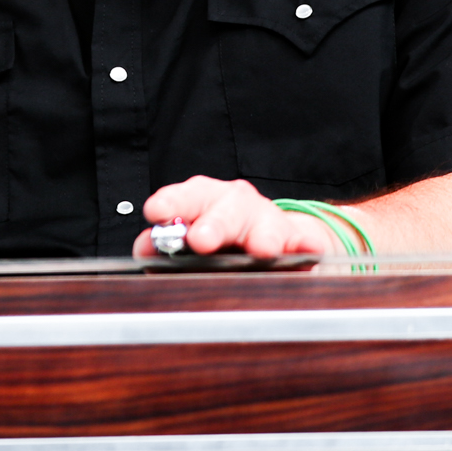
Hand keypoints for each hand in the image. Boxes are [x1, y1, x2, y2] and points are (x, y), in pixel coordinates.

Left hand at [130, 176, 335, 257]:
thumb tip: (144, 247)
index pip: (186, 196)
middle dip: (214, 224)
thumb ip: (162, 246)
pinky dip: (307, 247)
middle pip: (225, 208)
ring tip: (262, 250)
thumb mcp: (188, 241)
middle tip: (201, 240)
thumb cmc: (223, 240)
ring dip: (262, 237)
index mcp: (204, 201)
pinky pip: (307, 241)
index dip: (171, 202)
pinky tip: (308, 254)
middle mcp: (236, 205)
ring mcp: (270, 220)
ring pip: (266, 224)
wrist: (276, 241)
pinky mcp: (302, 239)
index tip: (157, 211)